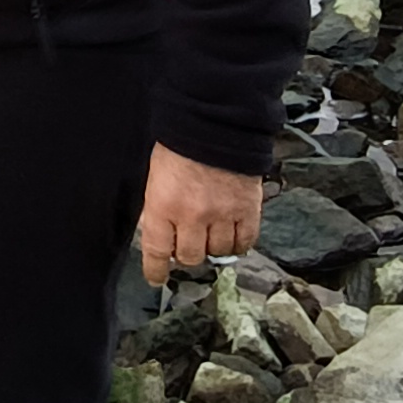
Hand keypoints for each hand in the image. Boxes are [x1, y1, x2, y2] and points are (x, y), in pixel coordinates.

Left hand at [136, 144, 262, 284]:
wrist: (215, 125)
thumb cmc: (180, 146)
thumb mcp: (155, 176)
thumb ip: (157, 208)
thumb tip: (156, 232)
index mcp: (163, 207)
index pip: (157, 253)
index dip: (156, 271)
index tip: (157, 277)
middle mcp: (192, 217)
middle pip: (190, 257)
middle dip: (187, 253)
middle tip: (189, 243)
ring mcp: (222, 215)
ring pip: (218, 252)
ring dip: (213, 247)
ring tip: (212, 234)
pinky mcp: (247, 210)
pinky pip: (244, 241)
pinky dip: (238, 243)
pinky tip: (233, 235)